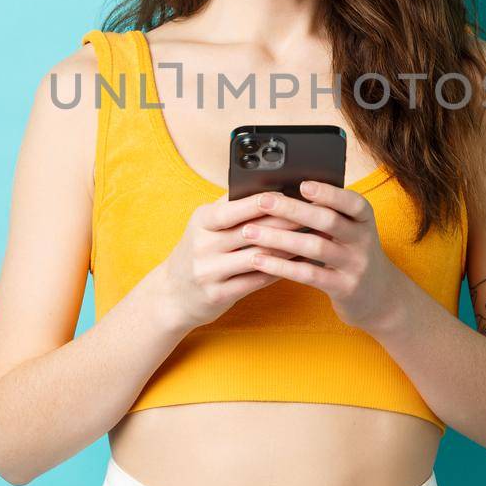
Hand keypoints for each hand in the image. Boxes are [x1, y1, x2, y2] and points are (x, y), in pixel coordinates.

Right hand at [152, 193, 307, 332]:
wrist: (171, 295)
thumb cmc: (198, 253)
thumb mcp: (205, 227)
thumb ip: (231, 210)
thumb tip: (271, 190)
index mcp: (202, 221)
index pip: (237, 206)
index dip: (266, 200)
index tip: (293, 194)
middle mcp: (204, 245)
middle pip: (253, 230)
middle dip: (286, 221)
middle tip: (315, 214)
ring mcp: (209, 271)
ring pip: (259, 256)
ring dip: (289, 247)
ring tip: (314, 238)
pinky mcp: (218, 294)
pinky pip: (257, 281)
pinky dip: (282, 270)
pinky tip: (300, 264)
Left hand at [239, 181, 410, 334]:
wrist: (381, 297)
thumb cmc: (353, 254)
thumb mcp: (352, 231)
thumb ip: (329, 213)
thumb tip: (285, 191)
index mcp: (365, 219)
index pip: (352, 202)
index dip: (329, 193)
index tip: (302, 184)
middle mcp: (364, 240)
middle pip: (328, 221)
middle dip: (292, 209)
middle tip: (263, 201)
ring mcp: (355, 266)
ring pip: (315, 248)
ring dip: (279, 238)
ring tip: (249, 232)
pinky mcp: (344, 289)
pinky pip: (309, 275)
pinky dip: (282, 266)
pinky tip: (259, 260)